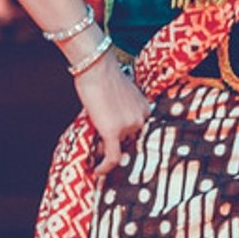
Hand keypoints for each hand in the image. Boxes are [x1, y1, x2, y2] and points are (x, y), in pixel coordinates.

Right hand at [69, 37, 150, 177]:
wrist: (96, 66)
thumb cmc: (103, 74)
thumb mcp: (119, 93)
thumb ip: (120, 109)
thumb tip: (108, 125)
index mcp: (145, 108)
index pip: (137, 131)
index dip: (125, 138)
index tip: (117, 145)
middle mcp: (141, 118)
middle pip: (127, 140)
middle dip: (114, 143)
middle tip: (100, 145)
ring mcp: (129, 126)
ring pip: (117, 147)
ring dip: (104, 148)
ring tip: (93, 146)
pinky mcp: (114, 132)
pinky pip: (112, 157)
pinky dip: (105, 167)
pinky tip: (97, 172)